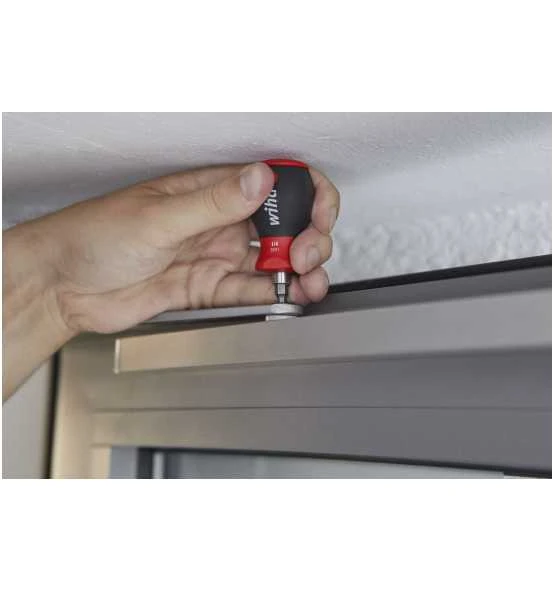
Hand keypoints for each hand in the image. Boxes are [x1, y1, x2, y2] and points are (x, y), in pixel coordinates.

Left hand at [32, 162, 338, 333]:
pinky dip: (272, 294)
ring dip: (298, 271)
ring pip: (271, 261)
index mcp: (209, 190)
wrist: (64, 286)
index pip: (274, 182)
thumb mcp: (158, 217)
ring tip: (309, 283)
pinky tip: (288, 296)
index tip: (318, 216)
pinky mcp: (207, 287)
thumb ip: (213, 202)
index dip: (306, 194)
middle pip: (283, 225)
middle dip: (307, 238)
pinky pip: (248, 290)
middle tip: (302, 257)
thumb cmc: (94, 236)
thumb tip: (260, 178)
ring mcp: (214, 255)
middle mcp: (218, 221)